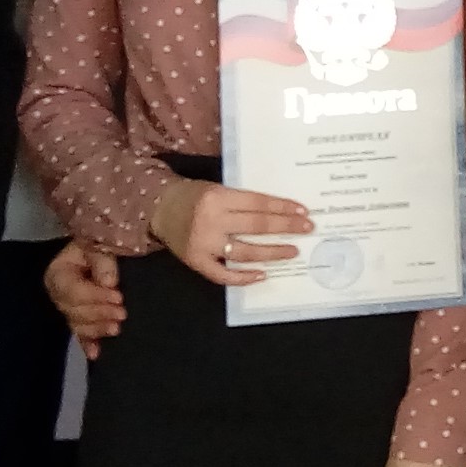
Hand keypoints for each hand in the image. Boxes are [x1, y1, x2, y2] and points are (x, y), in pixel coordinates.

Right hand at [44, 242, 125, 359]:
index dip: (94, 295)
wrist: (109, 249)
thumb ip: (103, 259)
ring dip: (97, 328)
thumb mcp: (100, 244)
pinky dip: (88, 344)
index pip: (72, 289)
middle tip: (122, 314)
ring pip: (78, 324)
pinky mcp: (81, 319)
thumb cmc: (103, 244)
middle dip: (98, 313)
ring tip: (116, 329)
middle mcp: (59, 293)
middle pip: (73, 309)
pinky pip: (81, 334)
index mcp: (59, 271)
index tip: (118, 296)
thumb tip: (108, 282)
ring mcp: (69, 308)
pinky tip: (95, 353)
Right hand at [150, 177, 309, 286]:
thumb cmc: (193, 196)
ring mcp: (203, 243)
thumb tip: (279, 212)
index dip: (282, 207)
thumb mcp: (217, 189)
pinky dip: (243, 277)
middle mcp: (211, 220)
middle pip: (256, 226)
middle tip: (307, 229)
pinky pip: (222, 275)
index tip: (303, 212)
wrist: (157, 208)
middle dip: (286, 228)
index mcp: (218, 197)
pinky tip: (262, 275)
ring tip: (293, 251)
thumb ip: (242, 201)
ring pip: (244, 252)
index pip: (258, 203)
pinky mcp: (195, 261)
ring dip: (272, 253)